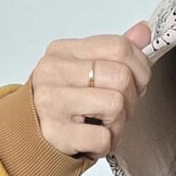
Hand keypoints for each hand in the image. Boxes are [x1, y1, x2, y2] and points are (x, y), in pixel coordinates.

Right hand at [27, 21, 152, 166]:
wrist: (31, 140)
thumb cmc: (66, 105)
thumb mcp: (87, 71)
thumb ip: (115, 53)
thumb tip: (144, 31)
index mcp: (63, 51)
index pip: (119, 47)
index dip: (140, 69)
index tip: (136, 83)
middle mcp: (53, 71)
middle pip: (121, 77)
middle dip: (130, 100)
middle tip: (116, 111)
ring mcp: (51, 102)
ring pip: (116, 105)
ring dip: (118, 124)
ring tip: (101, 125)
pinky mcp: (54, 133)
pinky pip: (104, 137)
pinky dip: (106, 144)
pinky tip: (92, 140)